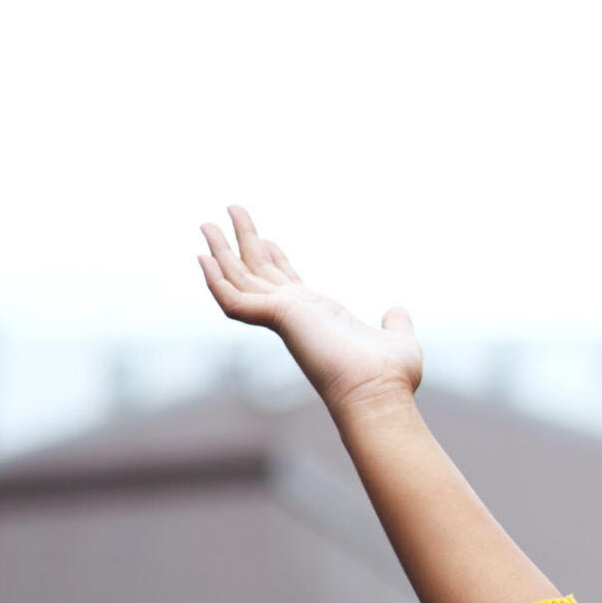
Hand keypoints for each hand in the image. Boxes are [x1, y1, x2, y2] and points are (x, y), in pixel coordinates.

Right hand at [197, 206, 422, 413]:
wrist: (379, 392)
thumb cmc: (391, 377)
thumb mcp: (398, 340)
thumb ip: (395, 323)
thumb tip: (397, 311)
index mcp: (319, 316)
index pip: (288, 282)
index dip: (275, 258)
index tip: (267, 238)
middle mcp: (297, 314)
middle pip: (259, 271)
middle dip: (244, 242)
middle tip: (231, 210)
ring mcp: (284, 316)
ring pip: (240, 278)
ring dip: (222, 250)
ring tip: (207, 222)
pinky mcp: (276, 317)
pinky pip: (234, 299)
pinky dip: (215, 281)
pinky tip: (202, 259)